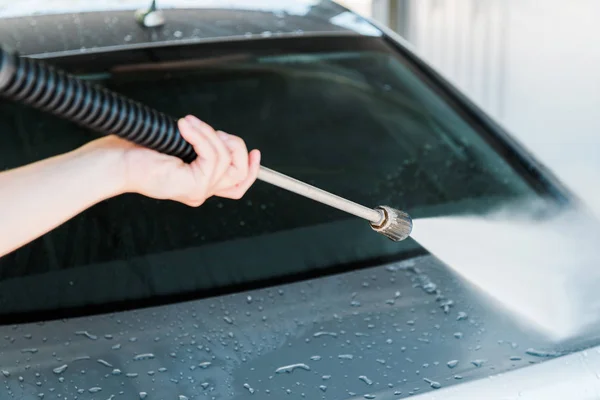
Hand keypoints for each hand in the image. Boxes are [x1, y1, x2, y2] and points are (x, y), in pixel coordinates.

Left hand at [86, 115, 260, 206]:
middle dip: (233, 145)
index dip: (251, 168)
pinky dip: (202, 137)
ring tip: (187, 123)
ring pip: (225, 160)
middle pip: (239, 172)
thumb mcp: (178, 146)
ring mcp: (198, 191)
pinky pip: (212, 157)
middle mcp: (201, 191)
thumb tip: (219, 137)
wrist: (116, 161)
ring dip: (209, 134)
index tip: (254, 151)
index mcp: (199, 184)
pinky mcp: (193, 186)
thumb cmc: (138, 151)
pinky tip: (186, 127)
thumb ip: (200, 146)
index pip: (237, 185)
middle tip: (208, 129)